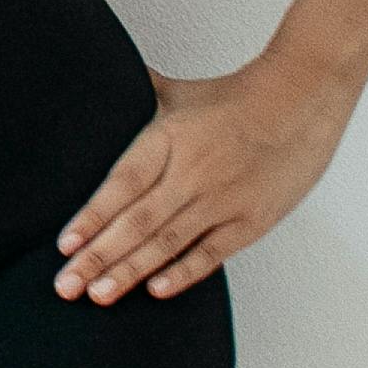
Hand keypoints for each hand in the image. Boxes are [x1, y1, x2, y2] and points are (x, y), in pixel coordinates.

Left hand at [53, 56, 355, 303]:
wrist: (303, 97)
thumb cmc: (234, 95)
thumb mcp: (177, 93)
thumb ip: (133, 93)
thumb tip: (96, 71)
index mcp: (167, 140)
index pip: (121, 185)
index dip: (91, 217)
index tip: (64, 245)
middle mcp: (191, 173)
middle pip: (136, 222)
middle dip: (98, 257)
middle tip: (66, 287)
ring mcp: (223, 199)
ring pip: (168, 242)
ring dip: (131, 271)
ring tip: (98, 296)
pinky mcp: (253, 218)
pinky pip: (213, 251)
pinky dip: (185, 272)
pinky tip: (156, 291)